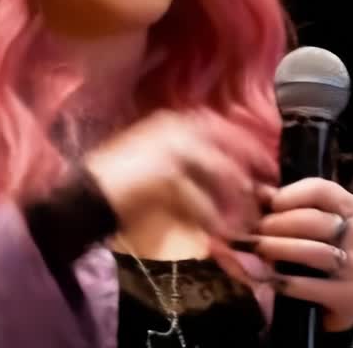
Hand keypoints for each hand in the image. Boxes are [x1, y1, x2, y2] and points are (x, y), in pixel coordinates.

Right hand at [83, 109, 275, 237]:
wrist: (85, 195)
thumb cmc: (120, 182)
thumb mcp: (158, 160)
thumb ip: (190, 162)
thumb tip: (228, 175)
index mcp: (173, 121)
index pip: (223, 128)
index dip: (247, 147)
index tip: (265, 166)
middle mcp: (176, 128)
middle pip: (228, 145)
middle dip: (250, 169)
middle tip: (266, 194)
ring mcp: (171, 149)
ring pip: (220, 172)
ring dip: (235, 199)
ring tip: (244, 220)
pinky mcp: (167, 175)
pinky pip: (201, 199)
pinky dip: (213, 217)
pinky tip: (220, 232)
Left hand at [252, 178, 352, 332]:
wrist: (339, 298)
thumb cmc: (320, 249)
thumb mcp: (307, 221)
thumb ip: (285, 204)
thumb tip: (260, 192)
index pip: (323, 191)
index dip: (291, 195)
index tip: (268, 203)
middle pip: (317, 221)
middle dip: (280, 223)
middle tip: (256, 229)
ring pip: (317, 252)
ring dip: (281, 249)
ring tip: (257, 249)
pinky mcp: (351, 295)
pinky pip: (315, 286)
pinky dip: (290, 283)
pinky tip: (271, 280)